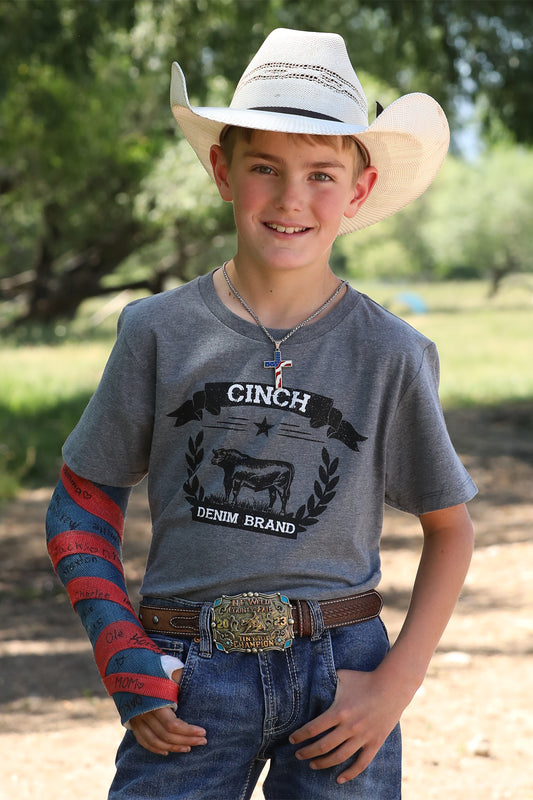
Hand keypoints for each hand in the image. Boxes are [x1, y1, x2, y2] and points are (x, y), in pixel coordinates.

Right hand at [130, 667, 206, 754]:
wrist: (125, 666)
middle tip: (202, 742)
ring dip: (173, 747)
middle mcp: (144, 713)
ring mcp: (137, 719)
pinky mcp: (133, 721)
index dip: (189, 731)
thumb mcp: (168, 669)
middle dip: (186, 740)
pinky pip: (143, 741)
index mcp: (154, 702)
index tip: (203, 732)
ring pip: (155, 742)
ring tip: (189, 748)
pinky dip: (155, 749)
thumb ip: (182, 675)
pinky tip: (167, 751)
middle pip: (166, 736)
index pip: (173, 725)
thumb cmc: (151, 667)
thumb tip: (199, 681)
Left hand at [289, 667, 408, 783]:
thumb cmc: (364, 679)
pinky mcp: (375, 742)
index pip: (313, 729)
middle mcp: (349, 727)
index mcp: (339, 711)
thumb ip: (327, 681)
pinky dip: (350, 774)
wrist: (393, 686)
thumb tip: (311, 679)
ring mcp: (363, 736)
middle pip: (323, 746)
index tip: (292, 740)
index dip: (300, 736)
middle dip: (307, 752)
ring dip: (323, 763)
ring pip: (339, 757)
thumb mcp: (342, 676)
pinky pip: (361, 763)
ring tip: (312, 765)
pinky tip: (339, 779)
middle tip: (298, 755)